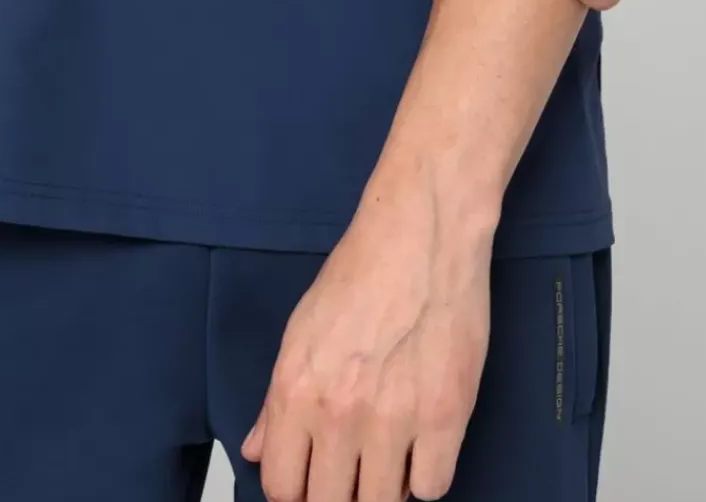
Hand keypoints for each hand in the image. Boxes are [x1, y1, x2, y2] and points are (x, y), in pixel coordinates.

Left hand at [238, 197, 490, 501]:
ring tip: (389, 457)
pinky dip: (427, 475)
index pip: (281, 488)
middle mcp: (339, 413)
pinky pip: (433, 487)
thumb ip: (277, 399)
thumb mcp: (302, 328)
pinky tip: (423, 445)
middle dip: (339, 494)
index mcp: (296, 390)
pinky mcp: (446, 416)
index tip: (312, 483)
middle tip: (352, 474)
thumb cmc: (363, 269)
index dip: (296, 492)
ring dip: (384, 487)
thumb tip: (258, 450)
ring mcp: (395, 419)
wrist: (422, 231)